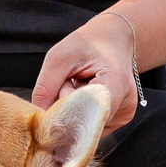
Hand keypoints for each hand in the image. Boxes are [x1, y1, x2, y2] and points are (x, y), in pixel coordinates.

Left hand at [34, 12, 139, 129]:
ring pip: (87, 127)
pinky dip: (82, 114)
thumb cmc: (89, 44)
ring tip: (79, 86)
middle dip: (67, 109)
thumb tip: (40, 120)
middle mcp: (125, 105)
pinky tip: (86, 95)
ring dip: (74, 112)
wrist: (113, 39)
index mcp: (116, 83)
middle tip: (68, 82)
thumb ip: (46, 88)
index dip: (64, 112)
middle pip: (85, 124)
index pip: (85, 114)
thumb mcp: (60, 56)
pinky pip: (92, 125)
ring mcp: (124, 115)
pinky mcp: (120, 119)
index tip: (55, 95)